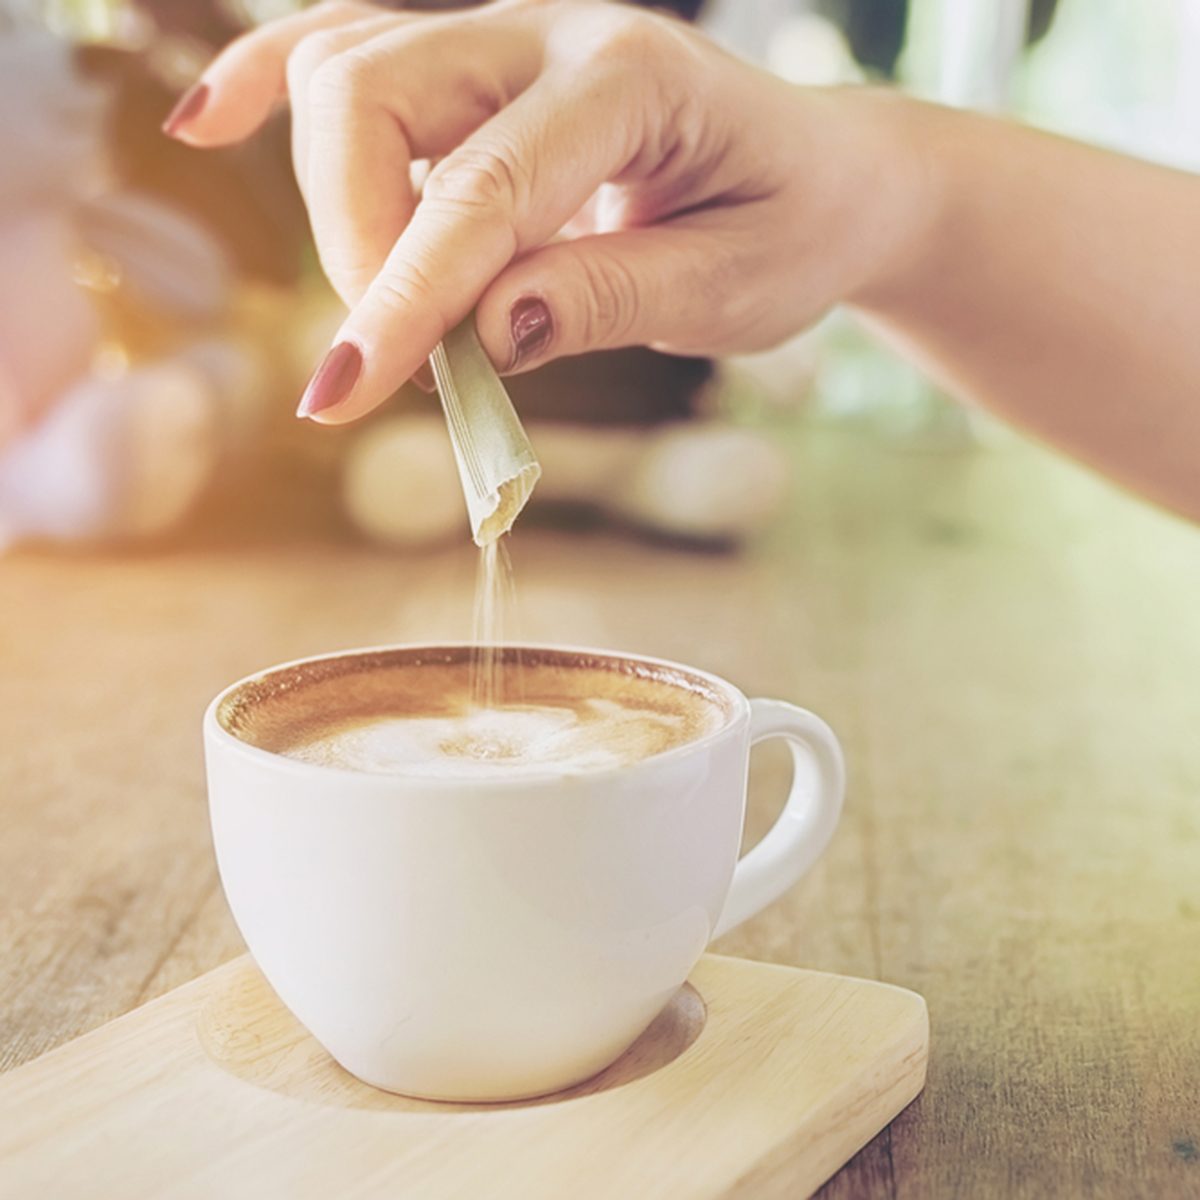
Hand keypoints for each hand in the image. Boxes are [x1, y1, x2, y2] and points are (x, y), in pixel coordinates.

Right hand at [169, 0, 927, 422]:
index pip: (481, 192)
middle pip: (375, 97)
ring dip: (328, 201)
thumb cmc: (789, 229)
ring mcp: (507, 35)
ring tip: (380, 310)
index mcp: (631, 79)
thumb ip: (609, 299)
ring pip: (345, 68)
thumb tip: (486, 328)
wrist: (823, 177)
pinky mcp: (479, 66)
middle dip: (356, 245)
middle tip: (407, 365)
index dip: (403, 299)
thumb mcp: (728, 288)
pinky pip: (352, 45)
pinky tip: (210, 123)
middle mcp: (553, 30)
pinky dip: (271, 80)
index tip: (341, 394)